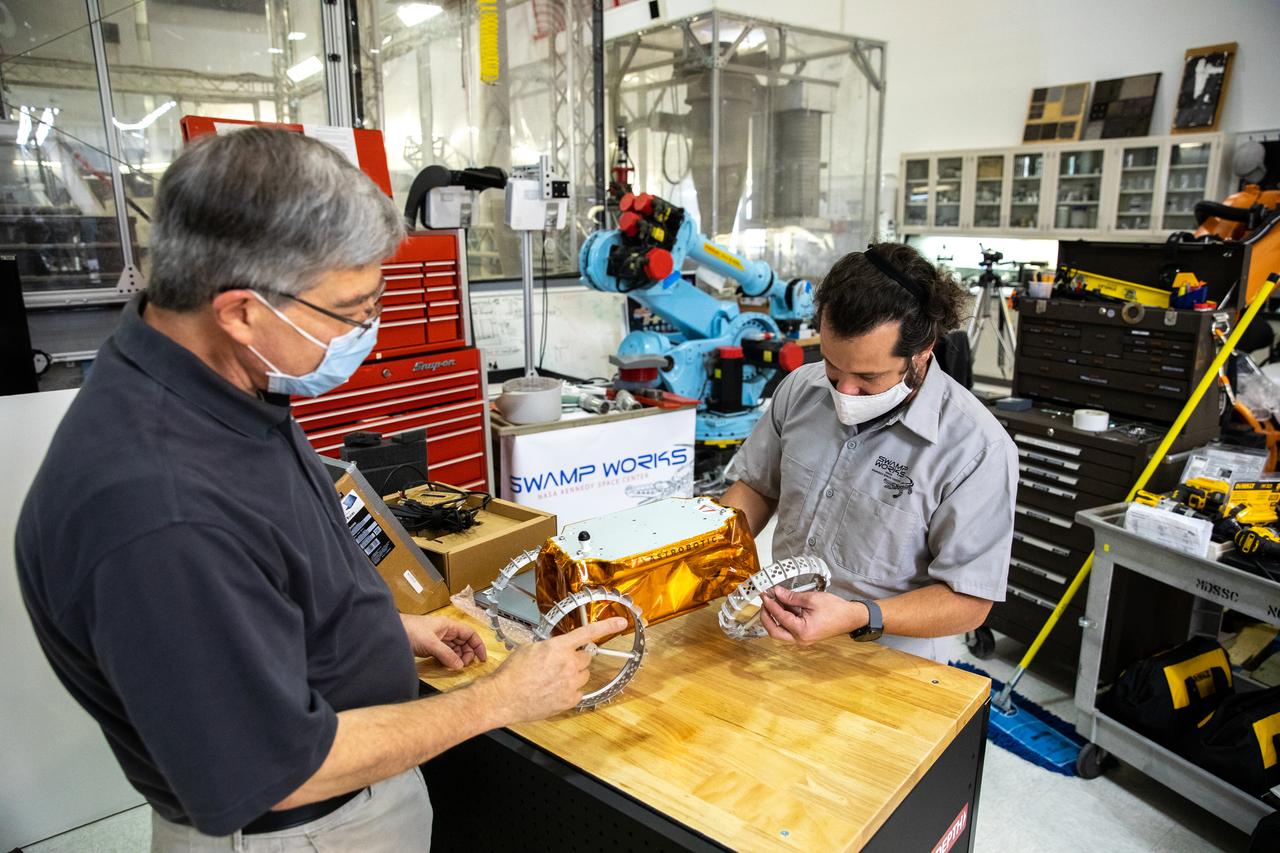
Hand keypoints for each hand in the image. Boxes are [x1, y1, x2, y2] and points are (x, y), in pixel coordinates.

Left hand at [401, 614, 487, 668]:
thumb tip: (459, 665)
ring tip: (456, 666)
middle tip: (464, 665)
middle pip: (464, 642)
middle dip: (467, 653)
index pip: (470, 634)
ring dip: (458, 658)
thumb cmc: (409, 630)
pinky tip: (447, 665)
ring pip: (455, 649)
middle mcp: (445, 631)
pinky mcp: (431, 647)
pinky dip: (449, 660)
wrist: (392, 632)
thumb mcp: (431, 643)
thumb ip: (447, 655)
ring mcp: (438, 639)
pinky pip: (445, 654)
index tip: (482, 658)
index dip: (478, 645)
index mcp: (449, 625)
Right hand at [486, 617, 627, 723]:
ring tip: (552, 679)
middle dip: (575, 659)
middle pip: (586, 658)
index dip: (607, 626)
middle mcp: (569, 664)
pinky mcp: (570, 700)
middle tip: (558, 664)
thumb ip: (550, 646)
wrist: (504, 697)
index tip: (621, 622)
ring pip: (583, 675)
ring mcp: (571, 683)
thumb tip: (557, 648)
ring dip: (573, 674)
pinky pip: (578, 691)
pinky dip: (569, 691)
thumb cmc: (512, 673)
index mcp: (559, 647)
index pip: (589, 633)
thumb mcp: (530, 648)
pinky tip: (553, 691)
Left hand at [759, 587, 865, 646]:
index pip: (780, 617)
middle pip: (774, 632)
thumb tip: (776, 592)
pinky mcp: (804, 636)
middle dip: (766, 617)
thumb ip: (791, 597)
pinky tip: (782, 607)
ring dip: (773, 618)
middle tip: (764, 603)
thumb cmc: (835, 609)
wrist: (851, 617)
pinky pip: (788, 630)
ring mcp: (802, 640)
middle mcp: (800, 639)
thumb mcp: (812, 599)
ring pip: (780, 632)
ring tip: (772, 603)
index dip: (770, 605)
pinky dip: (783, 619)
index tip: (765, 595)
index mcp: (802, 631)